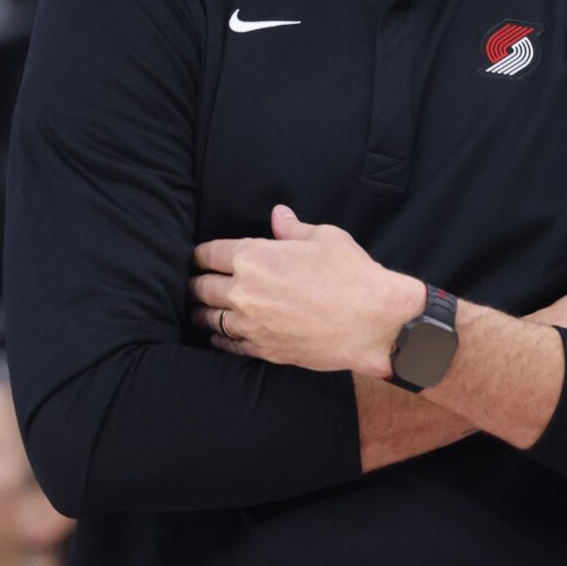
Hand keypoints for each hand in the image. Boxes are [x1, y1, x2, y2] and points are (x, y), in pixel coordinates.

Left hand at [191, 206, 424, 379]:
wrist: (373, 321)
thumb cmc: (351, 274)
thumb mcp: (324, 238)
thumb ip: (292, 229)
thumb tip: (279, 216)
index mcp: (254, 257)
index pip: (209, 253)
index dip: (200, 254)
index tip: (198, 256)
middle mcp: (244, 292)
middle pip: (202, 287)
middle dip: (195, 282)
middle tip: (193, 282)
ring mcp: (252, 324)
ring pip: (209, 319)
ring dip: (201, 312)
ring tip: (198, 309)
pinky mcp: (263, 350)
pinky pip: (228, 345)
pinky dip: (219, 339)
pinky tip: (218, 336)